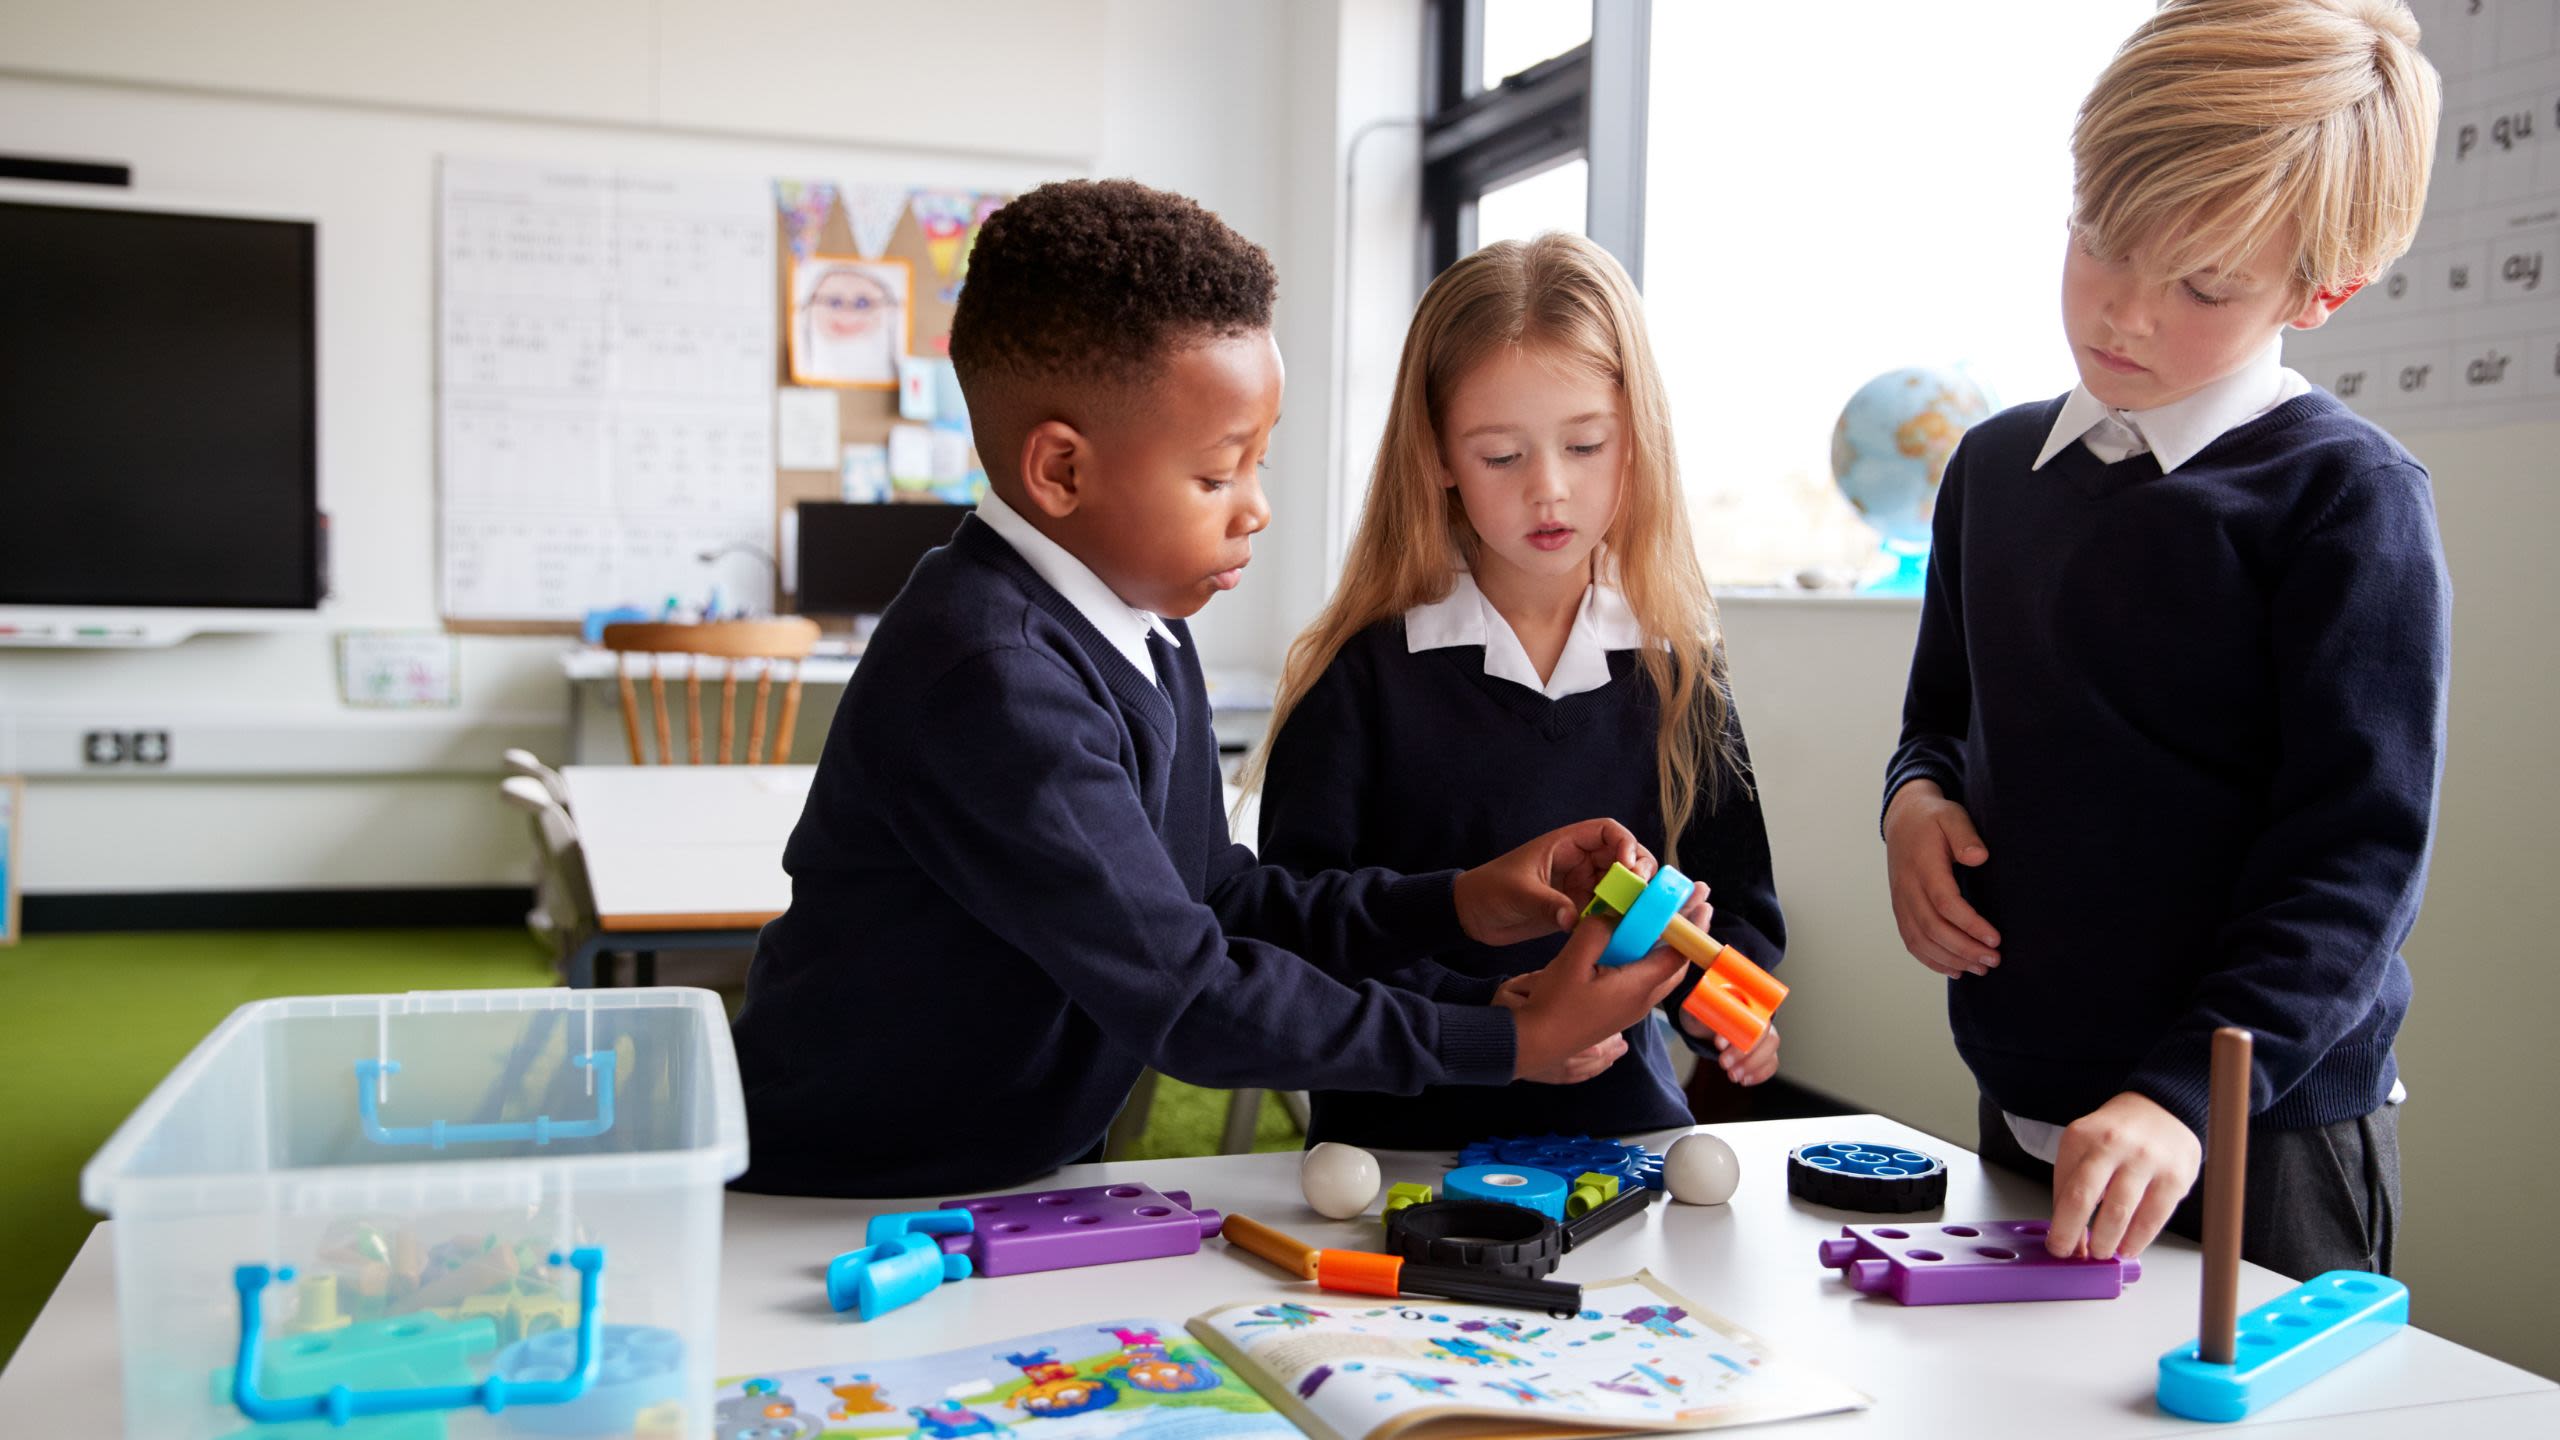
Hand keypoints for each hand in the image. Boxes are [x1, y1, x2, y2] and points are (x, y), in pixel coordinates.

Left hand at [1455, 818, 1652, 946]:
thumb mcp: (1518, 894)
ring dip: (1634, 896)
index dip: (1625, 843)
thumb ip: (1548, 905)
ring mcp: (1582, 886)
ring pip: (1621, 884)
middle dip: (1639, 870)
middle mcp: (1579, 862)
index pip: (1607, 832)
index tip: (1627, 866)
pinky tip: (1625, 928)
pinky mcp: (1580, 909)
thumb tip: (1574, 920)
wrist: (1473, 915)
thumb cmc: (1490, 891)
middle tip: (1641, 893)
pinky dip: (1621, 916)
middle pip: (1624, 857)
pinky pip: (1609, 909)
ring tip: (1637, 912)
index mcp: (1566, 845)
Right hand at [1508, 915, 1685, 1080]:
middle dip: (1686, 937)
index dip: (1691, 928)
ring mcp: (1631, 1008)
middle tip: (1693, 908)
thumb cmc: (1554, 1005)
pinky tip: (1633, 944)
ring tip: (1666, 921)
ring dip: (1667, 947)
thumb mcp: (1572, 960)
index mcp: (1638, 987)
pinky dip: (1648, 958)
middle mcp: (1643, 1000)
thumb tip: (1614, 917)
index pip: (1678, 955)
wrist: (1536, 1042)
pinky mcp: (1619, 1011)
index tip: (1701, 904)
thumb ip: (1597, 932)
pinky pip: (1643, 980)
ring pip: (1660, 974)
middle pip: (1676, 965)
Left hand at [1683, 1018, 1778, 1085]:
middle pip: (1769, 1039)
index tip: (1718, 1044)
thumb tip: (1705, 1017)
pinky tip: (1744, 1080)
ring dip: (1752, 1067)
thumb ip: (1703, 1012)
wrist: (1702, 1026)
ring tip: (1732, 1075)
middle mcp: (1762, 1021)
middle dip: (1745, 1055)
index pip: (1756, 1019)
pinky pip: (1771, 1065)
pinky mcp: (1764, 1054)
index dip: (1742, 1034)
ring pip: (1771, 1054)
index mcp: (1749, 1006)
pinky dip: (1759, 1075)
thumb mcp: (1699, 1011)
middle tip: (1723, 1063)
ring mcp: (1765, 1039)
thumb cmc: (1703, 1015)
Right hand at [1882, 780, 2001, 976]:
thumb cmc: (1933, 819)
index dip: (1970, 924)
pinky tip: (1955, 970)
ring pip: (1920, 940)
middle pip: (1932, 928)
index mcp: (1922, 865)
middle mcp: (1907, 887)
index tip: (1996, 939)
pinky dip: (1931, 960)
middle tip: (1994, 960)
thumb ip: (1965, 835)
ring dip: (1950, 959)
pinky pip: (1911, 941)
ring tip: (1980, 968)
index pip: (1945, 902)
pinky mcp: (1900, 909)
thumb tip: (1979, 857)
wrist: (1903, 820)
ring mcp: (1900, 900)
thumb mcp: (1952, 816)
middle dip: (1964, 949)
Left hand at [2046, 1091, 2201, 1260]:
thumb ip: (2073, 1188)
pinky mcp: (2174, 1176)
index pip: (2063, 1189)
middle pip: (2084, 1198)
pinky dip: (2137, 1239)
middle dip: (2075, 1234)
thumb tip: (2072, 1239)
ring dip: (2108, 1241)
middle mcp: (2112, 1145)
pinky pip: (2153, 1217)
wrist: (2162, 1109)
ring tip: (2104, 1252)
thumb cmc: (2117, 1136)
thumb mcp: (2083, 1148)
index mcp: (2081, 1138)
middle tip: (2079, 1255)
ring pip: (2120, 1212)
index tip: (2059, 1246)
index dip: (2060, 1225)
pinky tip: (2129, 1247)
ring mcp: (2145, 1160)